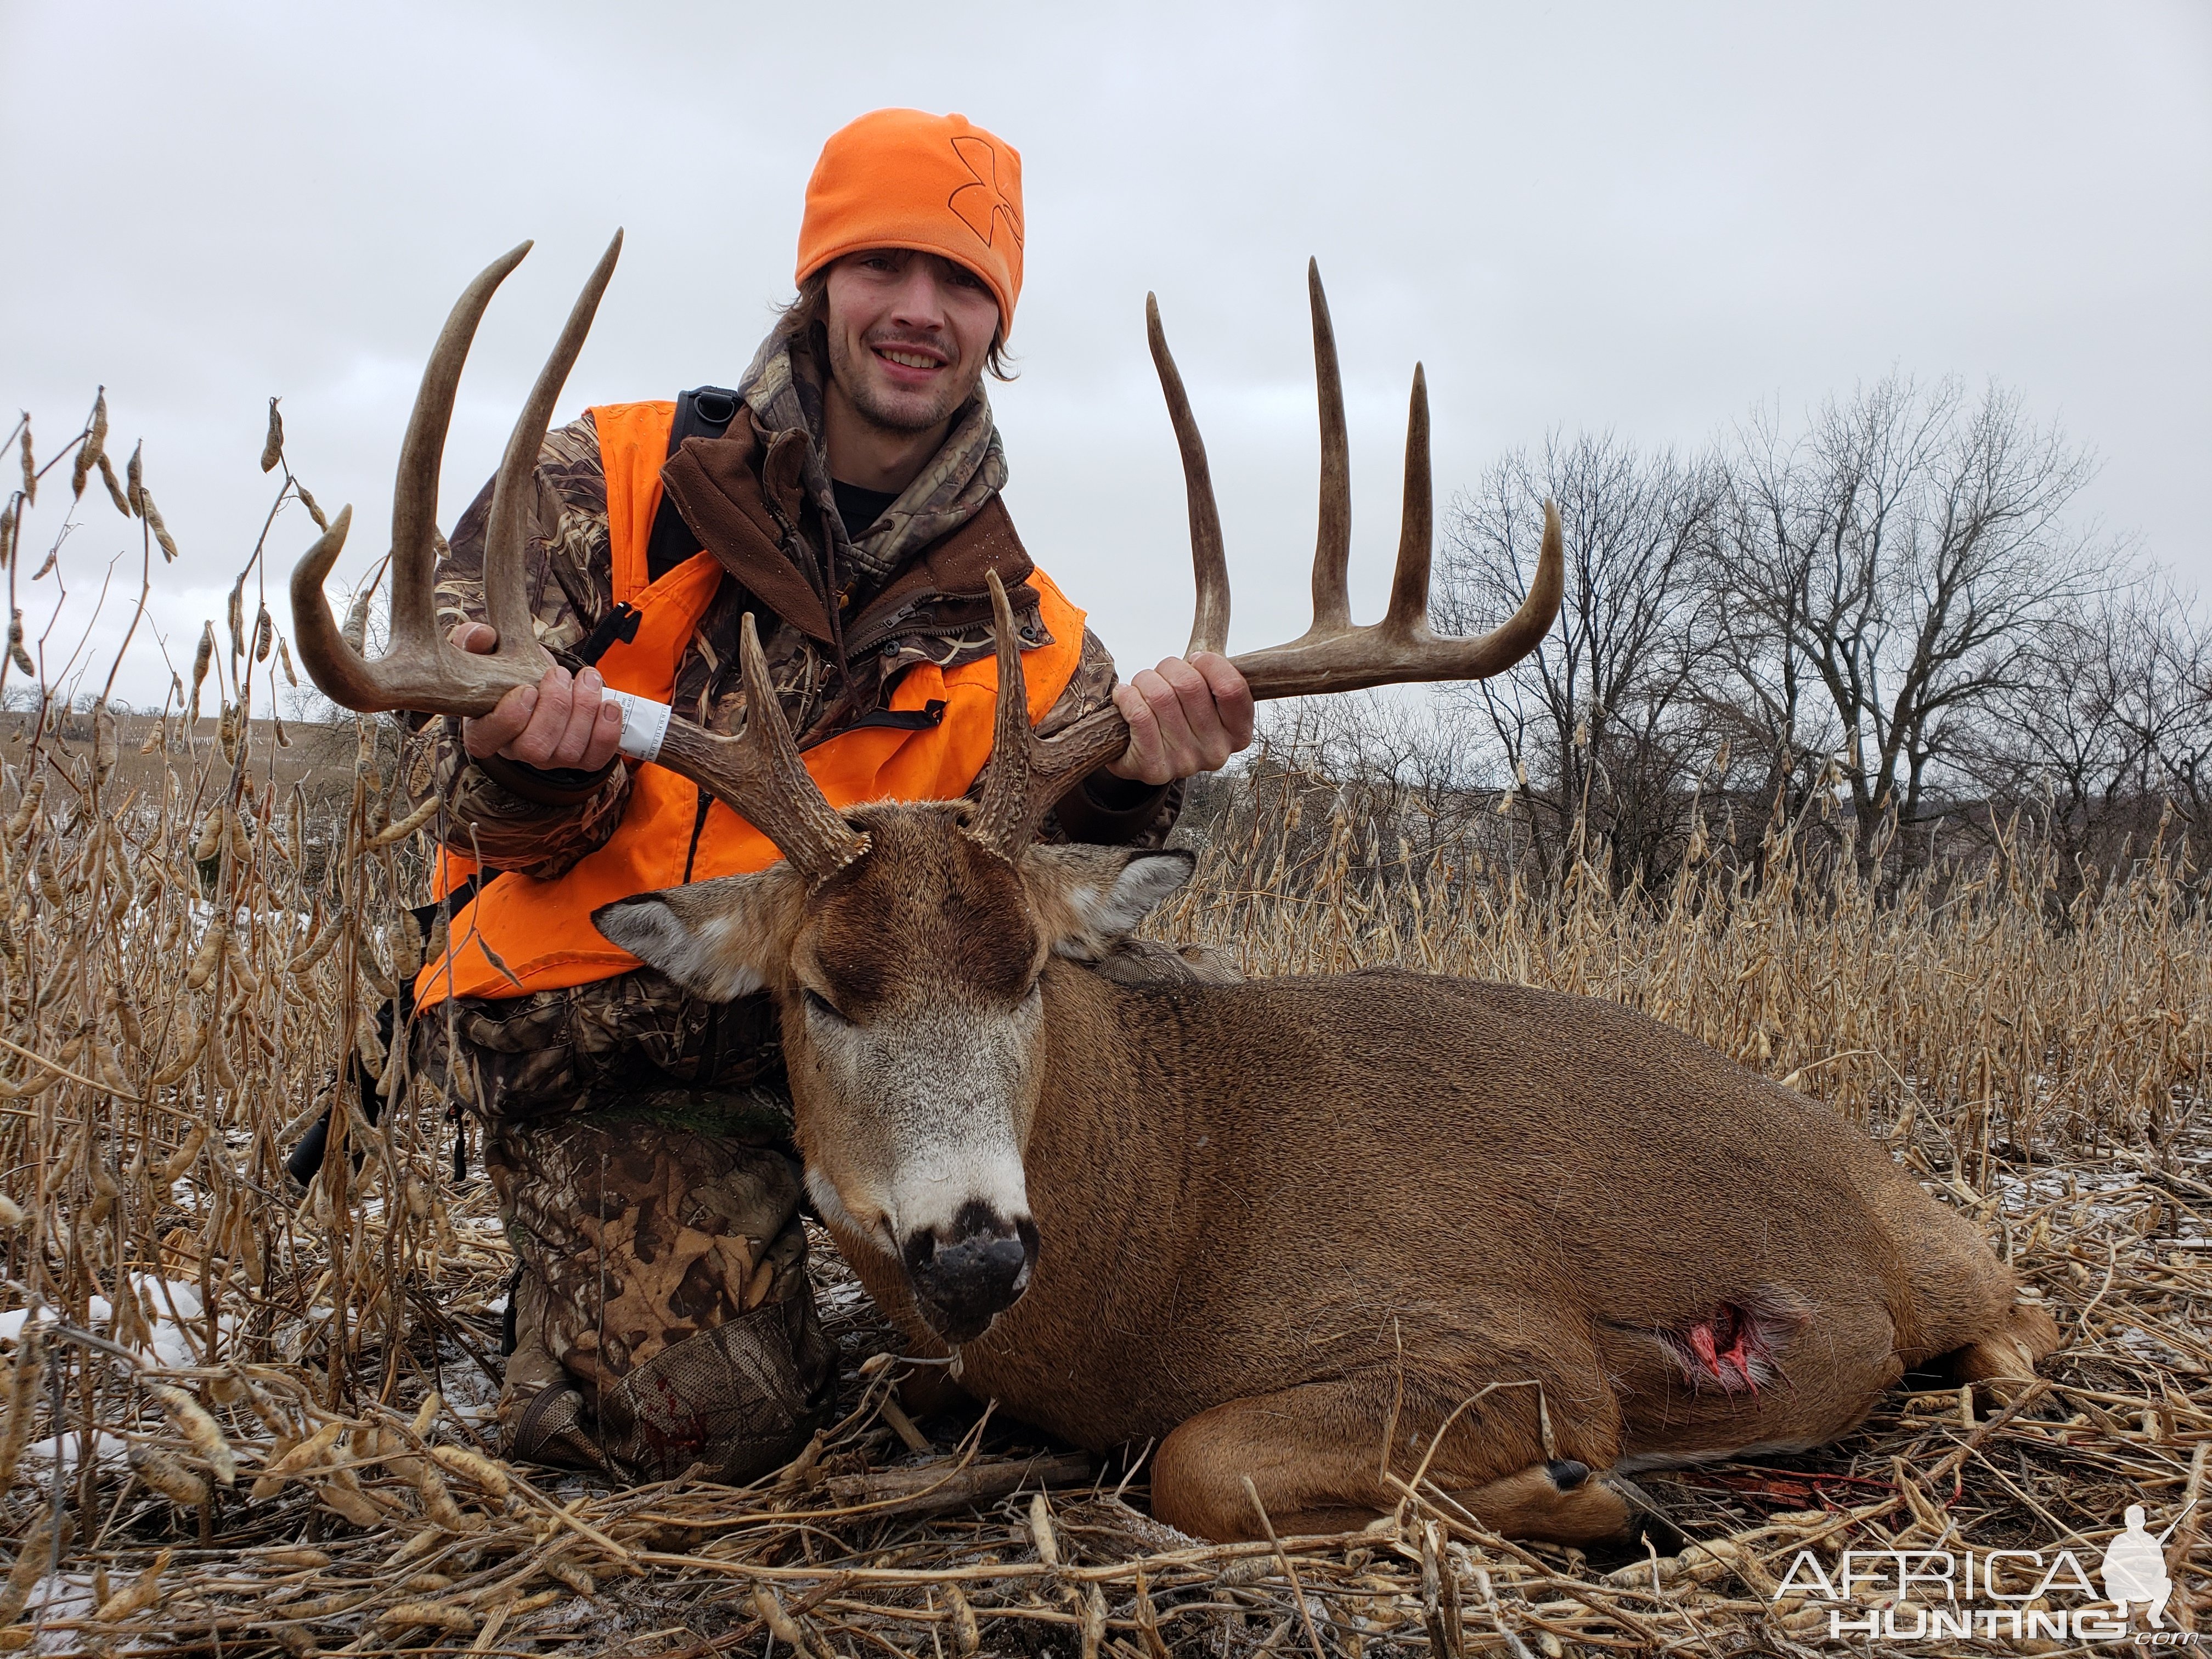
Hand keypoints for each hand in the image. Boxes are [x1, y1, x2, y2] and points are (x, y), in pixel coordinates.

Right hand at [453, 623, 624, 771]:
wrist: (540, 681)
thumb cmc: (507, 670)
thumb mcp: (483, 652)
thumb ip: (474, 641)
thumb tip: (483, 634)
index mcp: (484, 731)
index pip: (488, 740)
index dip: (509, 718)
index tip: (527, 688)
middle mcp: (517, 752)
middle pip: (535, 748)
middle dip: (554, 707)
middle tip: (559, 674)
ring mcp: (551, 759)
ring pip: (568, 751)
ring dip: (584, 710)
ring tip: (587, 679)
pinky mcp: (581, 759)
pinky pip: (597, 758)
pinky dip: (607, 731)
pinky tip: (607, 704)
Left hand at [1104, 652, 1254, 785]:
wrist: (1139, 752)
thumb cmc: (1176, 713)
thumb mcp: (1205, 692)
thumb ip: (1215, 662)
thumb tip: (1217, 597)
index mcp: (1238, 733)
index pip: (1232, 688)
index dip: (1209, 663)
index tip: (1194, 659)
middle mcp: (1217, 752)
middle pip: (1190, 685)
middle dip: (1168, 667)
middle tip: (1161, 674)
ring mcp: (1185, 763)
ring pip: (1160, 696)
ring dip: (1144, 681)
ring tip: (1142, 687)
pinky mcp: (1153, 769)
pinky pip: (1139, 715)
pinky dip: (1126, 697)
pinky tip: (1125, 698)